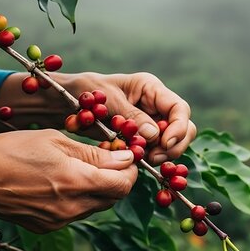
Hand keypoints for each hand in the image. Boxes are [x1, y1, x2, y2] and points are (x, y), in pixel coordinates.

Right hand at [0, 129, 137, 232]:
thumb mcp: (54, 140)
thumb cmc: (10, 150)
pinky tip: (64, 180)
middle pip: (114, 197)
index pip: (123, 184)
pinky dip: (80, 197)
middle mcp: (71, 207)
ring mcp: (59, 220)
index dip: (131, 169)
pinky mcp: (47, 226)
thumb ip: (92, 153)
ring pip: (96, 206)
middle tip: (108, 157)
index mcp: (76, 182)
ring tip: (83, 167)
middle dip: (118, 177)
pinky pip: (76, 213)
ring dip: (100, 187)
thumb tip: (124, 158)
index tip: (125, 153)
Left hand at [62, 72, 196, 163]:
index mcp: (151, 89)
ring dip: (161, 155)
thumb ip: (131, 117)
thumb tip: (155, 135)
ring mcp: (149, 123)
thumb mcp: (108, 100)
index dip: (178, 128)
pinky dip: (148, 159)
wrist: (66, 101)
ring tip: (142, 160)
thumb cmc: (86, 91)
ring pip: (171, 143)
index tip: (165, 143)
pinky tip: (135, 161)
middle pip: (183, 128)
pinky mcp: (140, 139)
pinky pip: (154, 151)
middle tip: (153, 158)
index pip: (179, 109)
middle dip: (173, 145)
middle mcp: (155, 106)